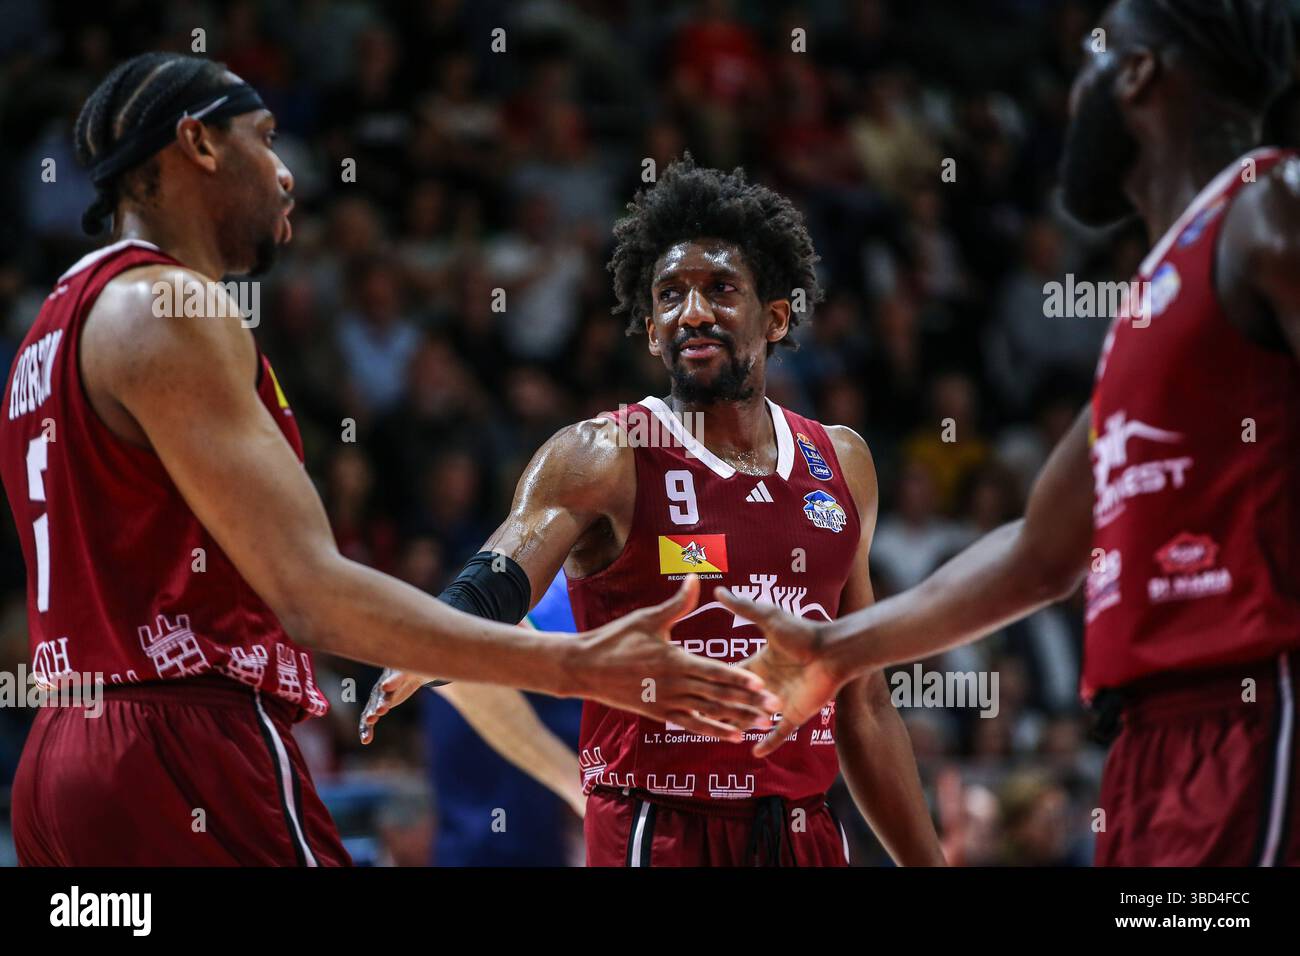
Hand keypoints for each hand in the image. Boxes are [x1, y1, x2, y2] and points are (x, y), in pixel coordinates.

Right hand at [359, 668, 437, 744]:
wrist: (413, 667)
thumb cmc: (426, 666)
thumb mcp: (435, 667)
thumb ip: (444, 667)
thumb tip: (462, 664)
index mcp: (403, 670)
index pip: (399, 674)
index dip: (394, 680)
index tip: (387, 687)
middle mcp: (390, 681)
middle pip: (384, 691)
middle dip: (382, 699)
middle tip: (381, 710)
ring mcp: (383, 693)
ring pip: (375, 704)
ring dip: (372, 713)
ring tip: (371, 721)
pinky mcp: (381, 704)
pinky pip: (371, 716)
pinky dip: (367, 727)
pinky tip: (366, 740)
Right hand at [571, 575, 781, 741]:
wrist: (584, 667)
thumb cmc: (615, 639)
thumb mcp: (647, 618)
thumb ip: (677, 603)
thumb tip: (696, 578)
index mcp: (675, 660)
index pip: (715, 671)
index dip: (740, 679)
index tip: (762, 684)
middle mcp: (675, 684)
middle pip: (718, 695)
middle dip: (748, 701)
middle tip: (774, 708)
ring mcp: (667, 701)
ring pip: (709, 712)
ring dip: (737, 719)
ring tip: (763, 724)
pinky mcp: (659, 713)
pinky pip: (691, 724)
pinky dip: (713, 730)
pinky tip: (733, 736)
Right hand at [714, 586, 853, 756]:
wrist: (833, 651)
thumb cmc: (803, 632)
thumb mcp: (768, 618)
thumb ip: (743, 607)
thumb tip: (718, 590)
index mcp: (758, 664)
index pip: (729, 677)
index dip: (712, 683)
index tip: (691, 689)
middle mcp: (766, 685)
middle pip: (737, 701)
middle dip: (720, 710)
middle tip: (697, 719)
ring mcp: (780, 702)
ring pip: (754, 720)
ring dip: (740, 727)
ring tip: (719, 738)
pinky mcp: (795, 715)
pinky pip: (780, 734)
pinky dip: (769, 743)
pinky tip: (755, 753)